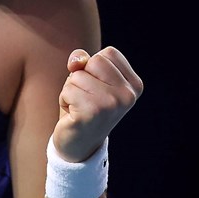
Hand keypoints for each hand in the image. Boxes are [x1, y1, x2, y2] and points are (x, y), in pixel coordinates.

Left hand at [52, 46, 142, 161]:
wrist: (78, 143)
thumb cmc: (83, 105)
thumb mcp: (88, 77)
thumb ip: (83, 60)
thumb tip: (76, 62)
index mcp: (133, 84)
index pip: (108, 54)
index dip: (94, 67)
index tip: (96, 88)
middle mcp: (127, 95)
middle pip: (94, 61)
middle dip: (81, 77)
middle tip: (85, 98)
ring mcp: (112, 104)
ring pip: (77, 75)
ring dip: (71, 90)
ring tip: (80, 107)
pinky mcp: (93, 112)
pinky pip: (68, 90)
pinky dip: (64, 100)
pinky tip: (74, 115)